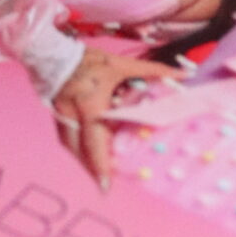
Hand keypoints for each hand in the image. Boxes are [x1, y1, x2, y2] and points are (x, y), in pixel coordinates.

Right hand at [50, 47, 180, 186]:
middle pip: (81, 152)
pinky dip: (77, 149)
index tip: (106, 186)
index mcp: (90, 106)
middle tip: (105, 185)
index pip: (95, 141)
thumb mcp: (121, 65)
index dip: (100, 165)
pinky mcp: (55, 115)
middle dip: (93, 170)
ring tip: (98, 172)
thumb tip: (183, 74)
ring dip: (84, 162)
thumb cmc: (88, 60)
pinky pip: (66, 138)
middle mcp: (73, 115)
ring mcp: (61, 117)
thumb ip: (151, 70)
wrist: (52, 51)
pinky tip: (86, 152)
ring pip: (71, 148)